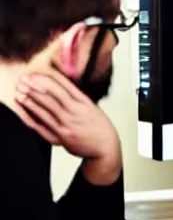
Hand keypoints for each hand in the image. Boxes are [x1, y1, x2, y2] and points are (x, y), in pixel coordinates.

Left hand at [14, 70, 121, 184]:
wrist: (104, 147)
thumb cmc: (99, 127)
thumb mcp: (93, 108)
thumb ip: (78, 99)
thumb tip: (63, 88)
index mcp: (85, 102)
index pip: (66, 86)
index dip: (50, 78)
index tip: (39, 72)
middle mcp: (76, 112)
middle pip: (54, 95)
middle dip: (38, 86)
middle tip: (26, 79)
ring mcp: (68, 124)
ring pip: (47, 108)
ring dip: (32, 99)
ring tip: (21, 91)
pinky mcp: (61, 136)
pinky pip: (43, 125)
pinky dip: (33, 117)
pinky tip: (25, 110)